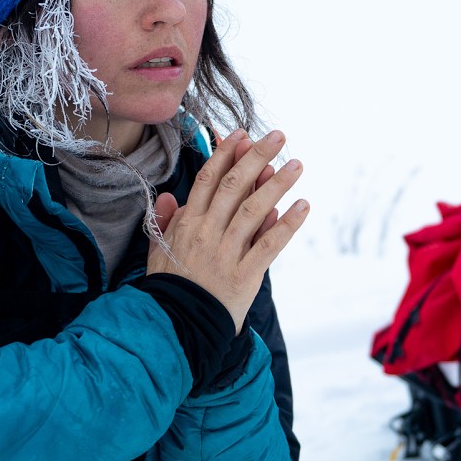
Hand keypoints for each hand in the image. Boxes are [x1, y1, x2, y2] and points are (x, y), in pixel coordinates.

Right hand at [147, 129, 308, 332]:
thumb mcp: (157, 252)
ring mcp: (227, 253)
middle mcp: (207, 233)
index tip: (242, 134)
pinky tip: (303, 205)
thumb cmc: (170, 288)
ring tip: (296, 164)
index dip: (226, 155)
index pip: (208, 180)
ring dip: (277, 184)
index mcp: (187, 224)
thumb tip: (168, 195)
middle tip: (278, 136)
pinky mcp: (246, 274)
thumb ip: (163, 222)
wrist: (177, 326)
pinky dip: (288, 224)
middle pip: (234, 186)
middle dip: (256, 157)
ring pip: (254, 210)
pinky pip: (270, 244)